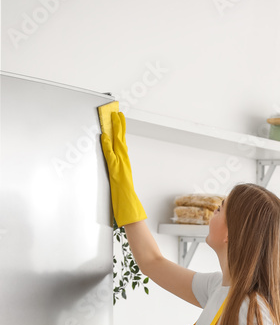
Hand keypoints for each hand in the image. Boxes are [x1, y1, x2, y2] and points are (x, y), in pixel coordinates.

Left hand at [100, 111, 146, 226]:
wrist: (130, 212)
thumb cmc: (125, 202)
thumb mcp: (120, 185)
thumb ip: (117, 175)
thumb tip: (115, 169)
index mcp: (124, 167)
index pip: (122, 146)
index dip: (120, 133)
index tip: (119, 121)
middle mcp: (124, 165)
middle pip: (122, 142)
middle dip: (120, 127)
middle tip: (118, 113)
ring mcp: (121, 168)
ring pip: (118, 145)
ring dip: (116, 131)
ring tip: (114, 117)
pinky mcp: (116, 173)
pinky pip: (110, 156)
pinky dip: (107, 146)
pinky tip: (104, 136)